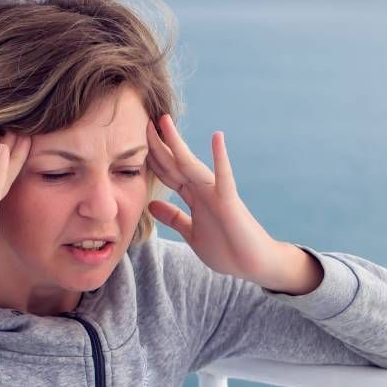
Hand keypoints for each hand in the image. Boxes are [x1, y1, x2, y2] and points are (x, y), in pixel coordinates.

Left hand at [145, 114, 319, 292]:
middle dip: (157, 145)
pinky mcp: (230, 202)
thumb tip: (152, 205)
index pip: (168, 174)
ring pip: (192, 165)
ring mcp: (217, 194)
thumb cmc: (227, 249)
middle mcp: (204, 191)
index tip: (133, 141)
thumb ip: (174, 218)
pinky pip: (224, 178)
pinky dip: (220, 158)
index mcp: (194, 198)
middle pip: (175, 164)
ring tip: (165, 122)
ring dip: (178, 144)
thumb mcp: (191, 234)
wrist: (254, 264)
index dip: (151, 159)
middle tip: (143, 122)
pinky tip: (217, 138)